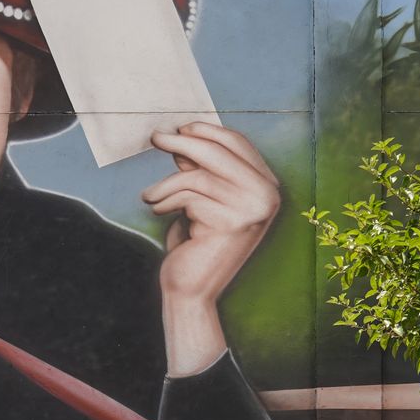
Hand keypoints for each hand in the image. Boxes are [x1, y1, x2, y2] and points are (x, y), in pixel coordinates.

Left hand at [142, 122, 280, 376]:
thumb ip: (201, 168)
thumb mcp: (202, 198)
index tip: (180, 129)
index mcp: (268, 187)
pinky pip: (189, 195)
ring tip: (151, 196)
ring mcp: (253, 209)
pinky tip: (158, 211)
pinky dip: (166, 200)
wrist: (192, 290)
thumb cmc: (196, 244)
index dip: (206, 132)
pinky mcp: (232, 222)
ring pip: (199, 175)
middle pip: (219, 152)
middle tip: (156, 138)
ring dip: (167, 183)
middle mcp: (268, 197)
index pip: (238, 144)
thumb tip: (183, 134)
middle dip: (183, 141)